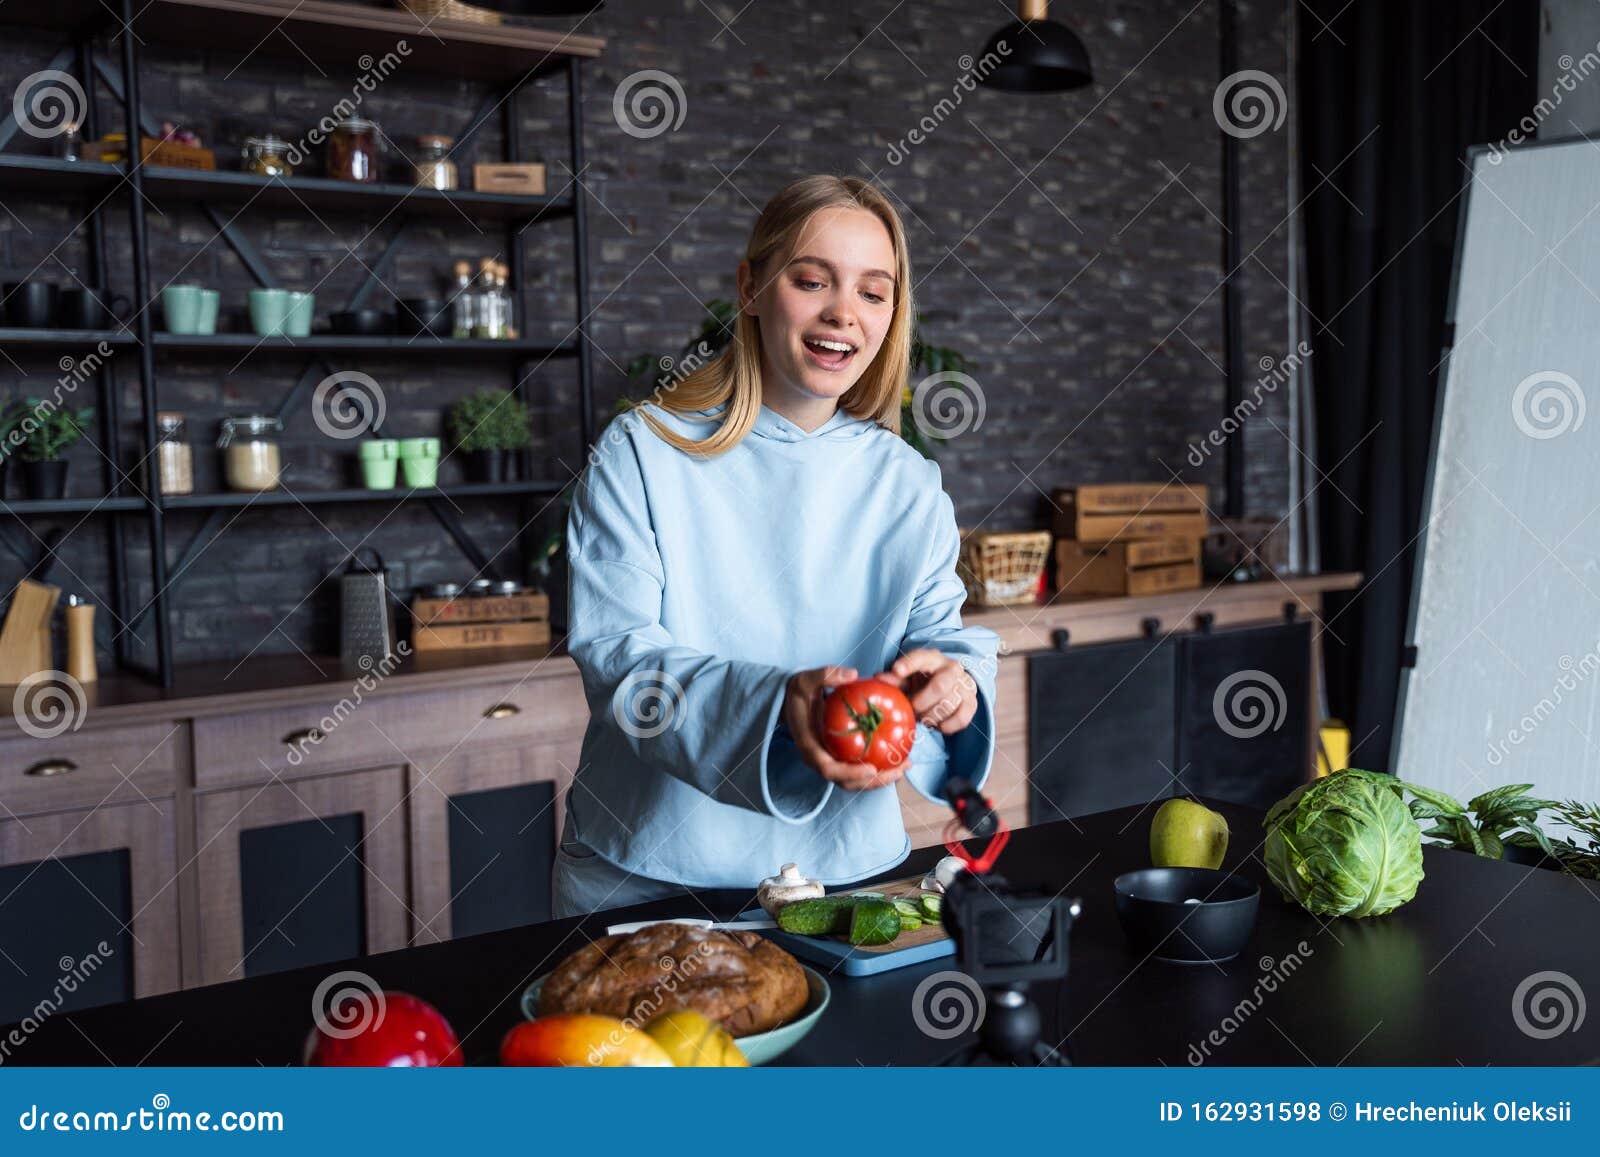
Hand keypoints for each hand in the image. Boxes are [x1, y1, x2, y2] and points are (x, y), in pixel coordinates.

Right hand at [782, 665, 906, 791]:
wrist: (790, 703)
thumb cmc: (798, 694)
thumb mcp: (805, 680)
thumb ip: (826, 675)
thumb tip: (851, 674)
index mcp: (809, 747)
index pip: (829, 769)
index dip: (850, 773)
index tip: (872, 769)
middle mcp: (818, 760)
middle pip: (846, 782)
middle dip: (874, 782)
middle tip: (899, 770)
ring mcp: (828, 762)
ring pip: (854, 781)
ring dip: (880, 779)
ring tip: (904, 767)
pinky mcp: (837, 760)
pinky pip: (857, 771)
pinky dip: (878, 770)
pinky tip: (897, 760)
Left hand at [877, 649, 977, 734]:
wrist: (950, 686)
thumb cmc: (922, 681)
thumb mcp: (907, 678)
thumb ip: (894, 679)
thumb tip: (878, 678)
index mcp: (932, 659)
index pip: (921, 657)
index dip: (909, 663)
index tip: (896, 670)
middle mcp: (952, 669)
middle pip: (940, 686)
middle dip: (923, 702)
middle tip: (913, 709)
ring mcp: (964, 685)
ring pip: (950, 704)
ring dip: (932, 716)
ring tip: (923, 718)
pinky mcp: (972, 702)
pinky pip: (962, 718)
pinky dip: (947, 726)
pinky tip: (938, 726)